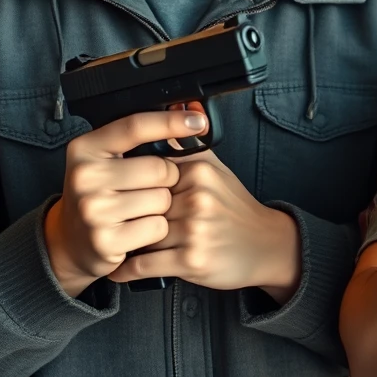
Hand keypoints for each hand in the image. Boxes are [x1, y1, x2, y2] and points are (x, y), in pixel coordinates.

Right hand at [44, 109, 205, 296]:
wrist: (71, 245)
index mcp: (86, 148)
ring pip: (162, 199)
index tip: (199, 122)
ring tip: (139, 211)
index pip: (135, 126)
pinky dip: (156, 231)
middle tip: (146, 190)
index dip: (172, 121)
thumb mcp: (109, 161)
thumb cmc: (101, 196)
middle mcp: (85, 176)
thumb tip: (193, 115)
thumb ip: (143, 138)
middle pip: (159, 168)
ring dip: (162, 207)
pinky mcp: (105, 240)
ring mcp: (93, 210)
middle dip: (166, 179)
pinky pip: (157, 227)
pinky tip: (137, 231)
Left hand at [107, 150, 301, 300]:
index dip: (131, 187)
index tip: (115, 194)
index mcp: (199, 172)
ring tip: (113, 245)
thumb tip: (176, 107)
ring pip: (138, 234)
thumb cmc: (236, 208)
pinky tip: (117, 267)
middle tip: (110, 222)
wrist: (266, 244)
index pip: (146, 173)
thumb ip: (189, 146)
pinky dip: (125, 269)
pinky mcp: (191, 260)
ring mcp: (194, 230)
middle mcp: (197, 198)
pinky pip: (143, 264)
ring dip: (125, 243)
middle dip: (126, 215)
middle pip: (140, 204)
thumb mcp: (217, 169)